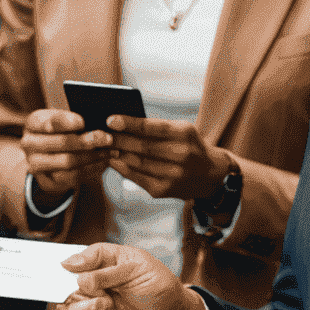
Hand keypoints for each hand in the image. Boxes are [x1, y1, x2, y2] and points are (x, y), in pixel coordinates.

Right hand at [21, 108, 110, 202]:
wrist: (49, 155)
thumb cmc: (60, 131)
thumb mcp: (61, 119)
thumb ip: (72, 119)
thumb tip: (97, 119)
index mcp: (33, 123)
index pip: (48, 122)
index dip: (66, 122)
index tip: (83, 122)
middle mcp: (29, 143)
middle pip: (61, 143)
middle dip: (87, 141)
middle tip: (107, 138)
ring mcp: (35, 164)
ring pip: (68, 162)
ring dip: (93, 157)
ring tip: (109, 151)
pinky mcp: (47, 180)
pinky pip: (72, 177)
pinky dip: (91, 169)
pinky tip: (103, 162)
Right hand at [57, 242, 204, 309]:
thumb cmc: (159, 283)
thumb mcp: (135, 262)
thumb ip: (102, 262)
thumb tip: (71, 265)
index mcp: (98, 271)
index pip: (68, 271)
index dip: (60, 273)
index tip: (61, 273)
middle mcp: (94, 293)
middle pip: (64, 297)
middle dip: (75, 297)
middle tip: (99, 296)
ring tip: (105, 307)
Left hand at [105, 116, 234, 201]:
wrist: (209, 174)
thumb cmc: (189, 145)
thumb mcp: (181, 130)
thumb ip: (155, 127)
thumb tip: (121, 124)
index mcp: (185, 134)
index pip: (152, 127)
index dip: (129, 123)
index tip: (110, 119)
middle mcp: (181, 155)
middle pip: (141, 147)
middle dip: (118, 139)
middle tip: (100, 133)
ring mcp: (173, 175)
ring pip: (136, 163)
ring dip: (117, 154)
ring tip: (104, 146)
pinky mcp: (164, 190)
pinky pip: (136, 177)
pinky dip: (122, 168)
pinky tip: (113, 161)